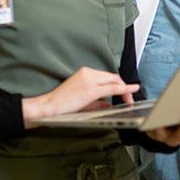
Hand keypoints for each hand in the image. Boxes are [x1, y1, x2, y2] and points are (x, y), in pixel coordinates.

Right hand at [21, 67, 139, 128]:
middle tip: (130, 97)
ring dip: (124, 90)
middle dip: (124, 87)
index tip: (127, 90)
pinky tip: (130, 93)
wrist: (49, 106)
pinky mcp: (91, 89)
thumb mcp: (82, 99)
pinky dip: (123, 90)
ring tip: (129, 99)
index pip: (108, 76)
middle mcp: (88, 73)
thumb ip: (97, 101)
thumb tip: (108, 104)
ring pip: (114, 81)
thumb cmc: (62, 104)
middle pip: (113, 77)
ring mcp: (89, 80)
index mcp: (85, 72)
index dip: (119, 84)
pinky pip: (112, 88)